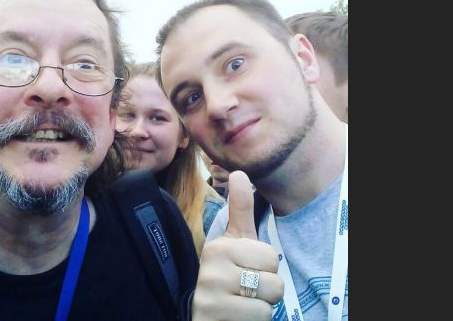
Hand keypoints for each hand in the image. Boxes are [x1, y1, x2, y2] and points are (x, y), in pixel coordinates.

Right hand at [192, 171, 283, 319]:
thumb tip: (240, 172)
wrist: (204, 314)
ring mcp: (211, 295)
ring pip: (269, 301)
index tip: (245, 270)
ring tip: (241, 302)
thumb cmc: (225, 277)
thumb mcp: (233, 243)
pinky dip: (253, 320)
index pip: (270, 256)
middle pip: (274, 280)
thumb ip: (240, 210)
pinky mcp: (214, 316)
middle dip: (265, 289)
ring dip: (261, 306)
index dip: (265, 268)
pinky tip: (236, 316)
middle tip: (244, 289)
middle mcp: (211, 269)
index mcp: (218, 247)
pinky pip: (260, 317)